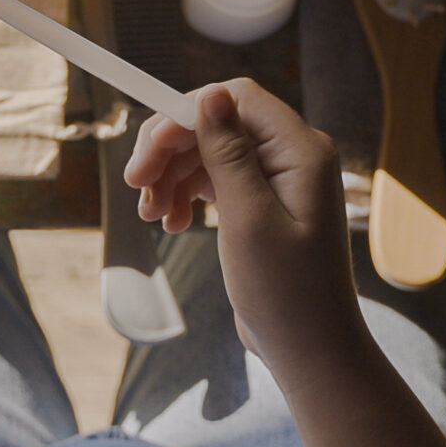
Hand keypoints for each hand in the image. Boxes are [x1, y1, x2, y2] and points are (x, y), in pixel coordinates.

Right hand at [124, 79, 367, 369]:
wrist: (311, 352)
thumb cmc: (287, 292)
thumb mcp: (249, 219)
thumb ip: (229, 153)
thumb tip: (210, 94)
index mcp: (301, 150)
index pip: (235, 99)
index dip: (185, 113)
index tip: (148, 151)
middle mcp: (292, 156)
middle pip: (217, 124)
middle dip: (171, 149)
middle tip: (134, 184)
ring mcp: (278, 181)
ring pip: (210, 152)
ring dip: (173, 175)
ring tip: (151, 215)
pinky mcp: (263, 205)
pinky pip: (217, 180)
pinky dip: (187, 194)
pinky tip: (170, 222)